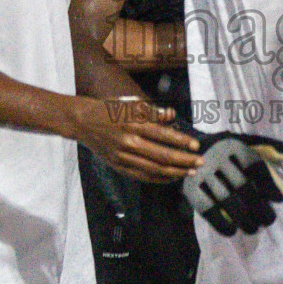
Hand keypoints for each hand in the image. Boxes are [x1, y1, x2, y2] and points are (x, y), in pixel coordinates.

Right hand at [69, 97, 202, 183]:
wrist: (83, 122)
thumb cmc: (109, 111)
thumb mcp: (130, 105)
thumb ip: (152, 111)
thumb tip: (172, 116)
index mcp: (134, 124)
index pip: (164, 135)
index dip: (182, 142)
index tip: (196, 145)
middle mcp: (129, 142)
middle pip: (162, 156)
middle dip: (184, 160)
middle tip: (199, 162)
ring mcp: (124, 157)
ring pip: (154, 169)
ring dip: (175, 172)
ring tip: (189, 172)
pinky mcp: (119, 166)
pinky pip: (142, 176)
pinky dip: (158, 178)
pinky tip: (171, 177)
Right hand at [182, 130, 282, 236]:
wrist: (186, 149)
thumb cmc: (222, 148)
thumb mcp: (242, 140)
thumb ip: (265, 146)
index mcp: (233, 145)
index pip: (255, 167)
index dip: (270, 185)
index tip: (279, 200)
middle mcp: (217, 158)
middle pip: (243, 187)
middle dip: (259, 208)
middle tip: (269, 220)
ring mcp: (202, 173)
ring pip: (227, 200)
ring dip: (244, 219)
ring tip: (254, 228)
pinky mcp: (190, 189)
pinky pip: (207, 209)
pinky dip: (220, 223)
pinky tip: (232, 231)